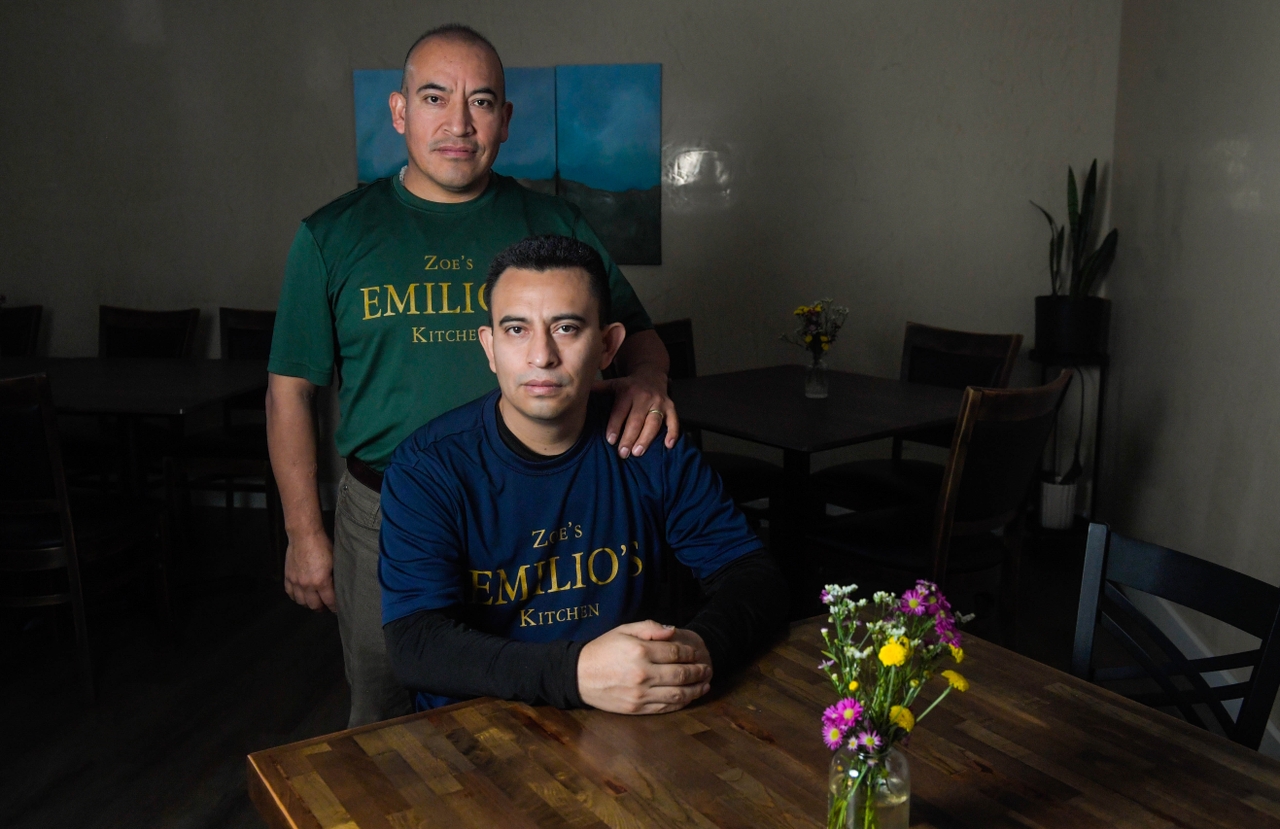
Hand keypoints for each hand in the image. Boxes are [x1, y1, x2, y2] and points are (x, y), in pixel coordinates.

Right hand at [283, 530, 336, 611]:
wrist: (304, 535)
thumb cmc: (322, 545)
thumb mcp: (335, 561)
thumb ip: (334, 577)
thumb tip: (338, 587)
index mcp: (321, 581)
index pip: (329, 601)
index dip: (334, 607)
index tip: (337, 609)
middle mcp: (307, 585)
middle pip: (314, 605)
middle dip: (321, 608)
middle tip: (326, 608)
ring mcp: (296, 581)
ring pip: (301, 602)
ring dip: (308, 604)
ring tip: (314, 603)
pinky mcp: (288, 577)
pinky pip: (290, 593)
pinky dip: (296, 597)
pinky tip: (301, 596)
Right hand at [577, 620, 711, 713]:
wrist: (579, 675)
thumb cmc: (603, 650)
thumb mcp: (623, 630)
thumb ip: (650, 628)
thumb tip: (673, 630)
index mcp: (639, 652)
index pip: (676, 652)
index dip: (691, 653)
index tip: (697, 653)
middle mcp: (642, 674)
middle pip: (681, 674)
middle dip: (698, 671)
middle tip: (707, 668)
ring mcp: (640, 694)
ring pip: (677, 694)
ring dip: (696, 690)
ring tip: (706, 684)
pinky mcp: (637, 709)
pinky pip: (665, 708)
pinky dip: (681, 703)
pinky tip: (689, 697)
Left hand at [595, 368, 679, 458]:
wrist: (651, 375)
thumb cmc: (628, 386)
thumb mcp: (613, 384)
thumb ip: (598, 389)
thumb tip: (576, 391)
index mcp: (628, 391)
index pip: (620, 411)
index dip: (615, 426)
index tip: (610, 440)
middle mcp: (644, 397)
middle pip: (637, 420)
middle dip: (629, 437)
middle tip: (623, 453)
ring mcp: (659, 402)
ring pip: (653, 422)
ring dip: (646, 438)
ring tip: (638, 453)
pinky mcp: (671, 407)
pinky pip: (674, 421)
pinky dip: (673, 433)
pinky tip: (668, 446)